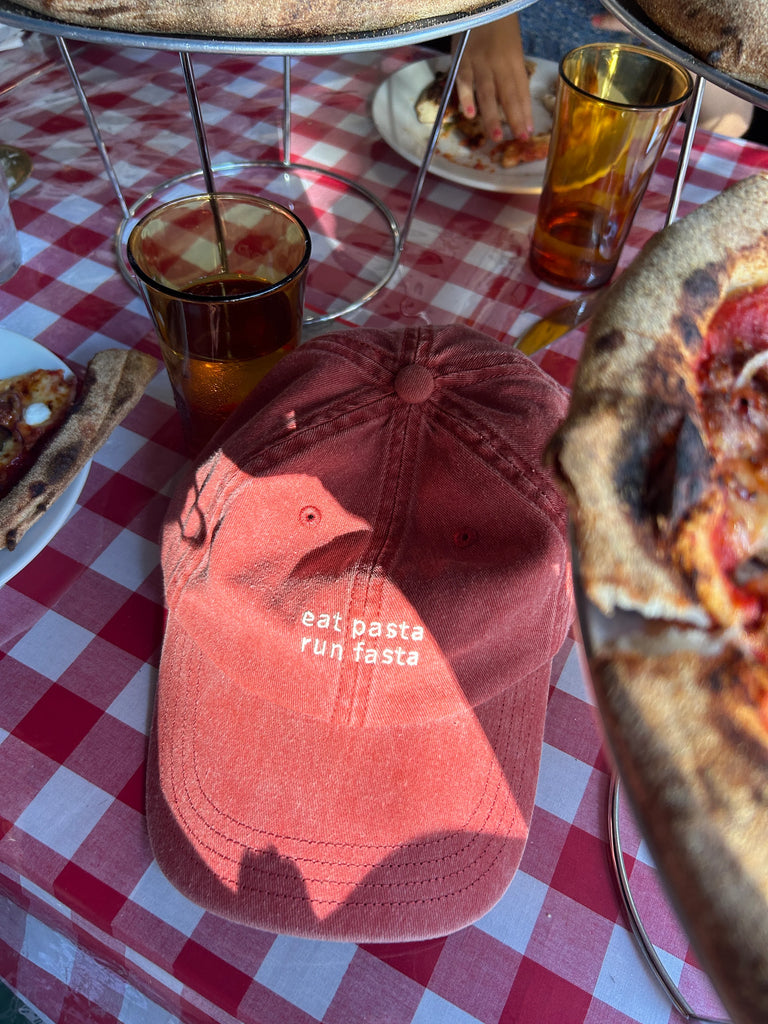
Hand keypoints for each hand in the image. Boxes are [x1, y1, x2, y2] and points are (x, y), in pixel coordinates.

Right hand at [452, 16, 532, 141]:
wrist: (480, 0)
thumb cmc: (497, 22)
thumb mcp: (511, 43)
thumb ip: (510, 69)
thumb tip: (512, 98)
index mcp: (514, 58)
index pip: (521, 89)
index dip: (524, 111)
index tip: (528, 132)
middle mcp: (499, 62)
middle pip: (508, 94)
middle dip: (514, 118)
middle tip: (518, 138)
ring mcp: (479, 61)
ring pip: (487, 92)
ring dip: (492, 117)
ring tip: (497, 137)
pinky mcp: (462, 59)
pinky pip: (464, 81)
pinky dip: (466, 97)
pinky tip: (470, 115)